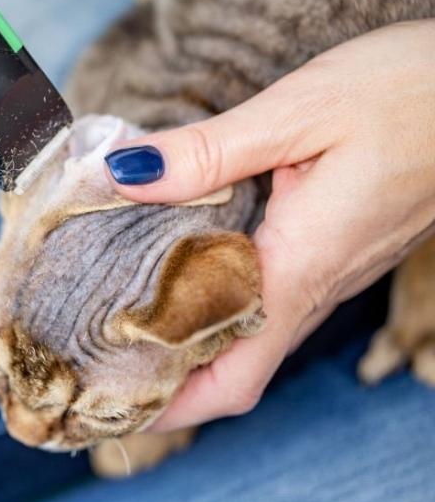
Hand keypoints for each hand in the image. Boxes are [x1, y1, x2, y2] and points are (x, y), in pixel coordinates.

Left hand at [104, 20, 434, 430]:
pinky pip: (270, 300)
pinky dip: (218, 306)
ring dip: (189, 346)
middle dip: (166, 384)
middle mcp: (318, 285)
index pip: (234, 376)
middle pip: (235, 369)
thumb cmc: (411, 93)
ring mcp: (331, 272)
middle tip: (97, 368)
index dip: (172, 407)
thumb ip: (206, 152)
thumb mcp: (298, 111)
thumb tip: (123, 175)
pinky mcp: (335, 250)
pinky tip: (181, 273)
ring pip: (252, 338)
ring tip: (121, 329)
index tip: (111, 408)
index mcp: (303, 266)